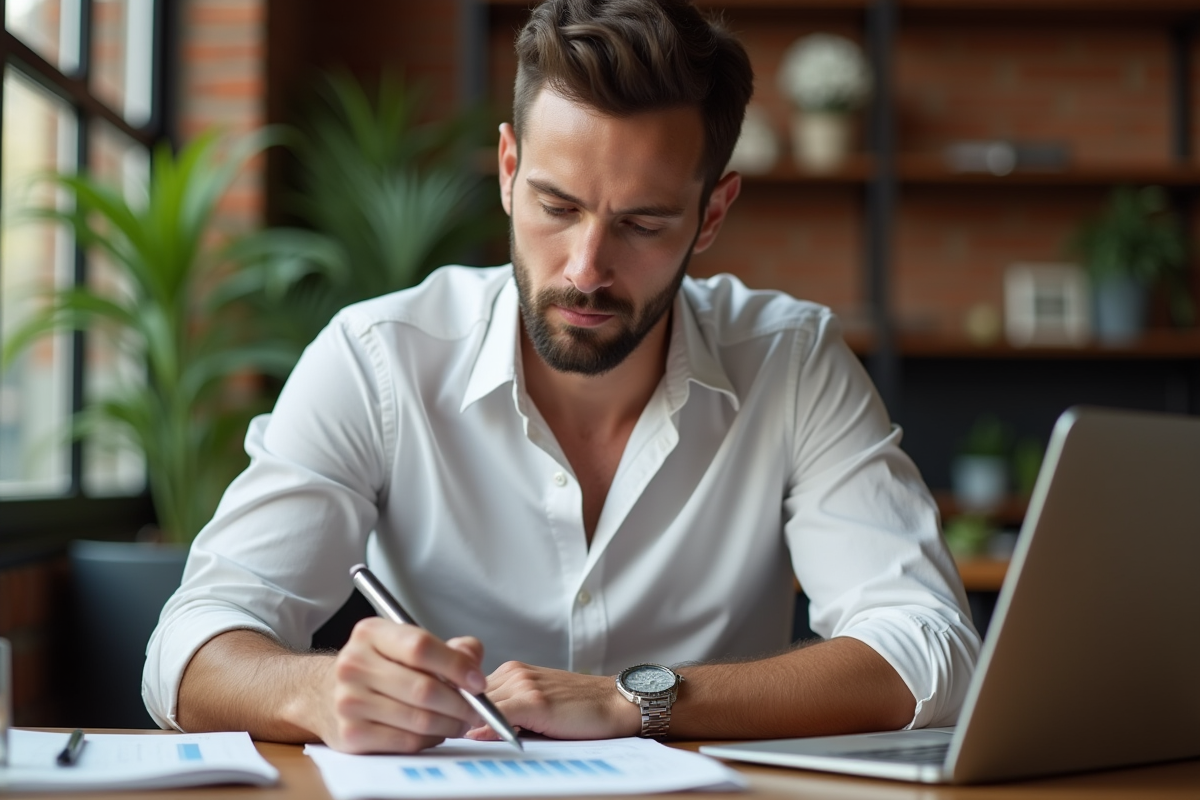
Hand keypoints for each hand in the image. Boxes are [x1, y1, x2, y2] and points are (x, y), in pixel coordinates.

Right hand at [315, 617, 486, 752]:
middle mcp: (354, 664)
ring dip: (450, 724)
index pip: (420, 646)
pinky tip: (436, 732)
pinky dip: (430, 740)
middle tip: (478, 710)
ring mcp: (349, 701)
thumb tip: (472, 660)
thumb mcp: (406, 644)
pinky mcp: (351, 734)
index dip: (456, 665)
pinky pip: (406, 741)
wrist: (324, 694)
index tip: (478, 681)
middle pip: (423, 688)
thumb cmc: (378, 667)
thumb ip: (448, 647)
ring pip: (418, 719)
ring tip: (460, 722)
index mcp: (370, 633)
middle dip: (461, 704)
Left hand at [464, 662, 640, 740]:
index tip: (450, 729)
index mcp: (512, 672)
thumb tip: (469, 731)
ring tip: (465, 742)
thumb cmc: (579, 708)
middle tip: (450, 738)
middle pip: (470, 699)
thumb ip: (505, 712)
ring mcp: (522, 684)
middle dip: (461, 719)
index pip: (469, 692)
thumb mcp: (536, 705)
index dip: (459, 712)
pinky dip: (486, 728)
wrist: (615, 703)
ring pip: (480, 707)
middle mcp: (514, 673)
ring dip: (471, 725)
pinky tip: (481, 739)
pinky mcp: (533, 700)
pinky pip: (497, 715)